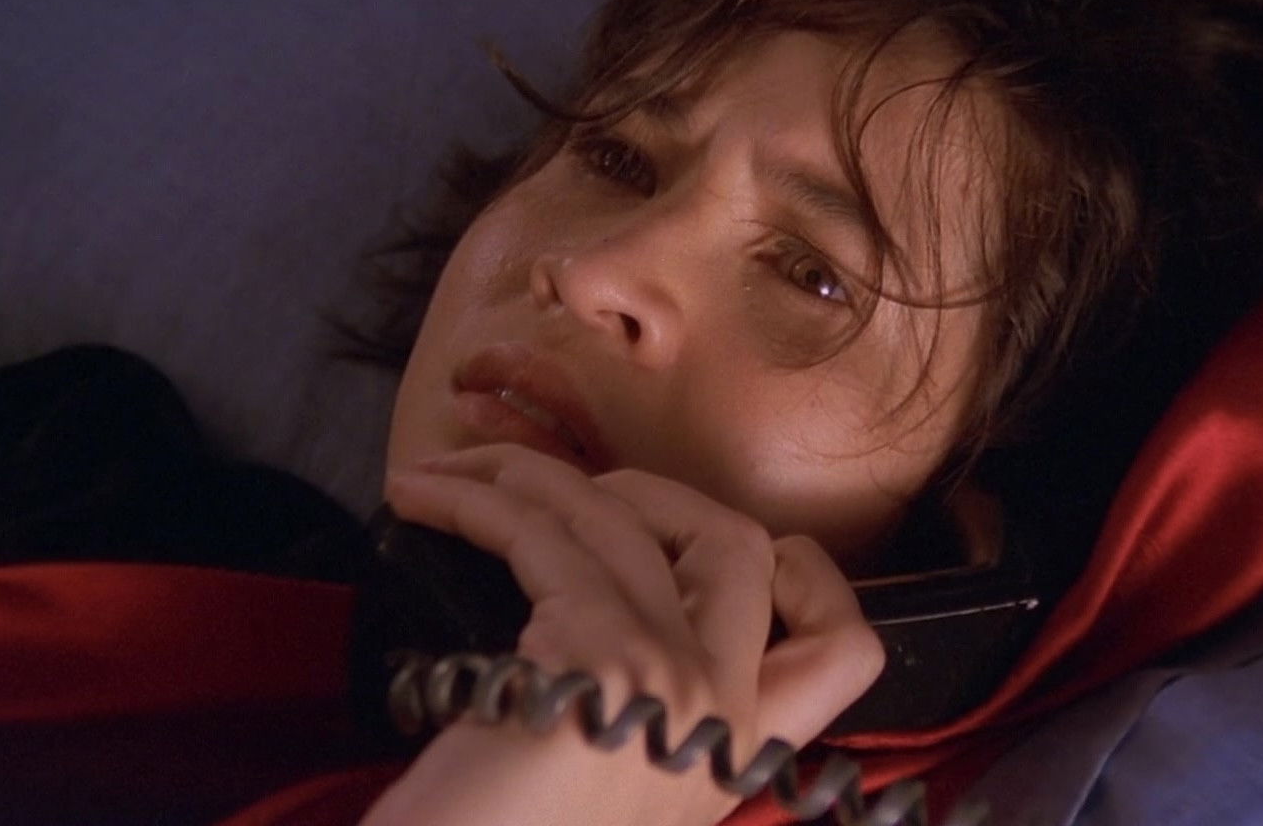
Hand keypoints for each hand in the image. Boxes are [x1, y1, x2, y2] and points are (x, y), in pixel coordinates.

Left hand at [360, 444, 883, 825]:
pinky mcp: (595, 655)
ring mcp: (671, 679)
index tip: (699, 546)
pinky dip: (475, 499)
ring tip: (440, 476)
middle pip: (739, 544)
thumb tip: (579, 615)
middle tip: (551, 495)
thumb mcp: (600, 788)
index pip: (842, 648)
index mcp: (736, 754)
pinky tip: (419, 496)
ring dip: (524, 475)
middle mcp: (723, 712)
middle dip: (648, 491)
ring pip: (620, 518)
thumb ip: (637, 714)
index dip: (804, 576)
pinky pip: (540, 534)